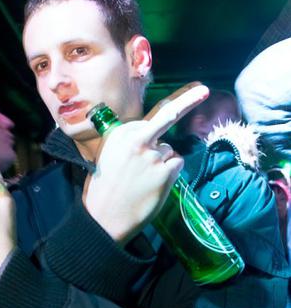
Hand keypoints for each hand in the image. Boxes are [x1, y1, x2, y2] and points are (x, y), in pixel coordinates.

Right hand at [84, 83, 208, 242]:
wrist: (104, 218)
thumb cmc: (104, 189)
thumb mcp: (107, 156)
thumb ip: (128, 142)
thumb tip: (151, 136)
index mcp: (120, 133)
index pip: (154, 112)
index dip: (180, 99)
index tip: (197, 88)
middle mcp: (137, 138)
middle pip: (169, 115)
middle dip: (188, 100)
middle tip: (204, 90)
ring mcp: (153, 155)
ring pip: (170, 150)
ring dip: (163, 162)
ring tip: (143, 180)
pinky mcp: (165, 171)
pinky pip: (176, 165)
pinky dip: (169, 174)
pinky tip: (153, 185)